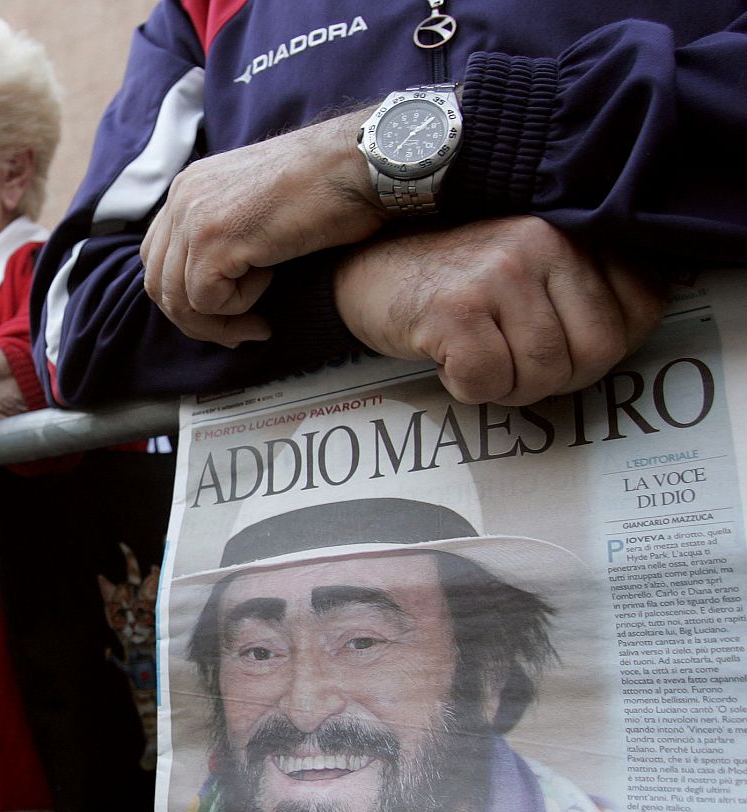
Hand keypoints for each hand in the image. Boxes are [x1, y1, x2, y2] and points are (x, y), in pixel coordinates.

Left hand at [140, 111, 385, 345]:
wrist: (361, 163)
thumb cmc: (328, 187)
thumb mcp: (257, 206)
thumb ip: (226, 233)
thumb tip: (212, 285)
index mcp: (189, 187)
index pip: (158, 259)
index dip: (186, 297)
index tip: (225, 316)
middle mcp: (182, 198)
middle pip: (160, 284)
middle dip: (197, 321)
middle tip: (239, 334)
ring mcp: (193, 218)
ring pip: (180, 301)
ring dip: (220, 323)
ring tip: (257, 324)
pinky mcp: (213, 240)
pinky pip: (207, 301)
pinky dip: (239, 307)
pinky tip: (272, 280)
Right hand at [333, 216, 666, 404]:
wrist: (361, 271)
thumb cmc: (451, 281)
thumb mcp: (531, 268)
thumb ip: (584, 289)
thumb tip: (623, 341)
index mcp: (572, 229)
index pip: (642, 308)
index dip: (603, 348)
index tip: (559, 344)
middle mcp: (543, 241)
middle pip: (598, 351)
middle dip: (557, 378)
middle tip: (514, 363)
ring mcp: (498, 273)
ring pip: (544, 374)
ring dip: (508, 387)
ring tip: (478, 358)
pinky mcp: (455, 310)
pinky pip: (489, 383)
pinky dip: (467, 388)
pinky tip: (448, 360)